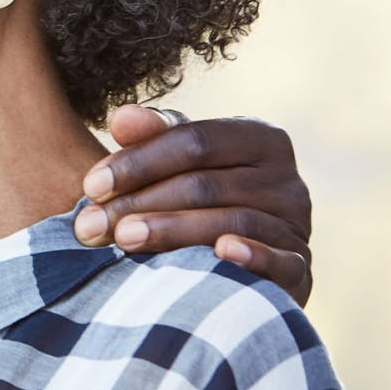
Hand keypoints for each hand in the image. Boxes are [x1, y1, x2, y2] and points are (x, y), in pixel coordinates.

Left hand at [73, 104, 315, 304]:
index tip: (90, 185)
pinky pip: (281, 262)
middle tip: (89, 225)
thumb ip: (153, 136)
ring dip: (171, 231)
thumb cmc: (198, 198)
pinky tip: (219, 255)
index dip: (139, 161)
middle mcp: (287, 180)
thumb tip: (121, 117)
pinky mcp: (301, 272)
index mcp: (260, 139)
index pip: (195, 141)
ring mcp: (297, 227)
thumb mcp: (178, 161)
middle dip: (139, 203)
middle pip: (205, 184)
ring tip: (122, 239)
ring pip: (232, 222)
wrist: (245, 263)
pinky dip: (252, 257)